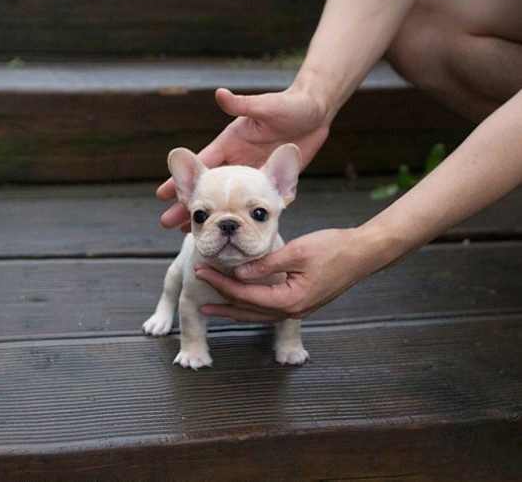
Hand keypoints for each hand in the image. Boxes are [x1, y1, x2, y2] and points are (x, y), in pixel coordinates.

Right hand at [157, 84, 330, 229]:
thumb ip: (244, 105)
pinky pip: (250, 203)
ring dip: (208, 215)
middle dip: (187, 204)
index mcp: (231, 143)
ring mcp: (252, 173)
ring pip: (225, 200)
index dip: (182, 179)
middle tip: (167, 223)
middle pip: (208, 187)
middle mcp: (237, 160)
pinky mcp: (269, 180)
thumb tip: (220, 94)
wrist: (316, 113)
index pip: (202, 165)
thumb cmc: (292, 105)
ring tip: (187, 232)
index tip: (162, 194)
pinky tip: (228, 231)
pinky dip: (238, 218)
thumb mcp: (268, 106)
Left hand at [194, 227, 388, 322]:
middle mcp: (292, 311)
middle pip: (247, 309)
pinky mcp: (300, 302)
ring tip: (210, 304)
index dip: (221, 283)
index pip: (245, 294)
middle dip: (221, 296)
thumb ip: (266, 265)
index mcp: (289, 300)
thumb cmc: (334, 249)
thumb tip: (239, 273)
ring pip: (256, 313)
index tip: (202, 270)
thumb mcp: (297, 252)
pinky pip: (267, 309)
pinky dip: (250, 304)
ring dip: (233, 307)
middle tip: (198, 283)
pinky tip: (240, 299)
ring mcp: (297, 309)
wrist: (363, 254)